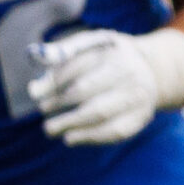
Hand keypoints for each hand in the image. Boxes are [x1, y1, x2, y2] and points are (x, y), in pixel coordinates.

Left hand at [30, 29, 169, 145]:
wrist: (150, 68)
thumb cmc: (105, 58)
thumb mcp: (86, 46)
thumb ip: (58, 57)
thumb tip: (33, 90)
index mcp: (113, 52)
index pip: (77, 69)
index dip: (53, 83)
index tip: (36, 94)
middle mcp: (130, 73)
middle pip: (86, 90)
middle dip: (60, 104)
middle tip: (42, 110)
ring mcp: (138, 96)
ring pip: (100, 113)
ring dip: (70, 124)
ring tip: (50, 129)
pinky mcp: (141, 116)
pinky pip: (115, 132)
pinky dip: (89, 137)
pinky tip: (70, 138)